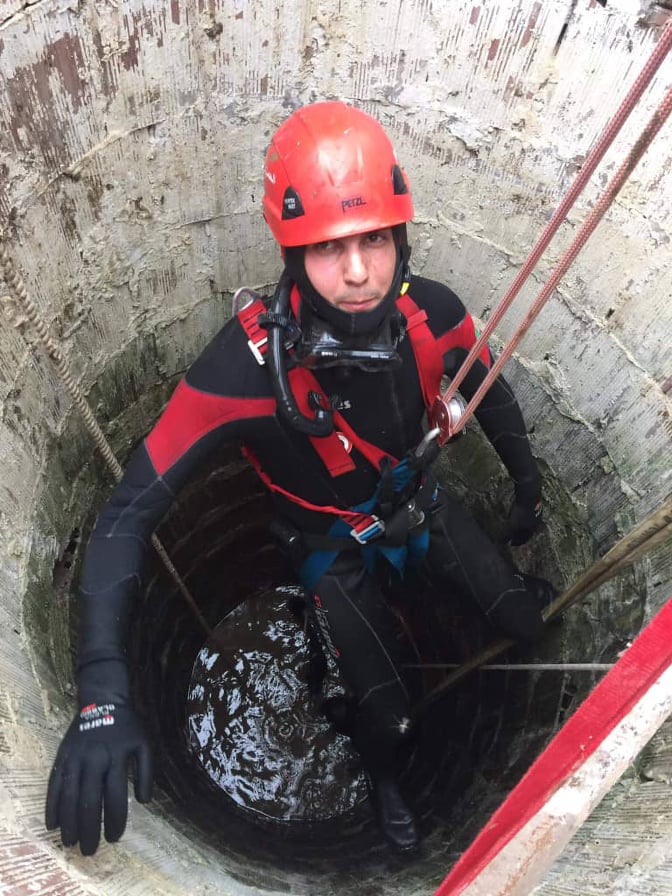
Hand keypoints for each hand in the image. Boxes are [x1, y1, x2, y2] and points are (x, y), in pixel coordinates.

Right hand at [45, 703, 152, 854]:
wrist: (103, 701)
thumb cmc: (127, 727)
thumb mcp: (145, 744)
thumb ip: (147, 772)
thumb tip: (144, 801)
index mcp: (117, 757)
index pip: (116, 796)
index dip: (116, 820)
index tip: (115, 838)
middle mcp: (94, 759)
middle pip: (90, 801)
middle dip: (90, 829)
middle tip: (91, 850)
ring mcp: (75, 758)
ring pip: (69, 796)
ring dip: (69, 823)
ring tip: (71, 843)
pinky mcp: (62, 757)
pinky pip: (54, 784)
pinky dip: (52, 806)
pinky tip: (52, 824)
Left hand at [500, 498, 542, 546]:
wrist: (529, 494)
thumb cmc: (522, 511)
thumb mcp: (511, 525)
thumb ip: (506, 535)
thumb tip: (499, 544)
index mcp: (531, 529)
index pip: (524, 539)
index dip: (517, 542)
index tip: (511, 544)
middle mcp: (535, 522)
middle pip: (526, 531)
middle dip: (519, 534)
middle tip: (513, 536)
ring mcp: (535, 512)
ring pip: (526, 522)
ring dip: (520, 525)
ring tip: (514, 525)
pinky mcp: (532, 503)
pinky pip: (525, 513)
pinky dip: (520, 516)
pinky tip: (516, 512)